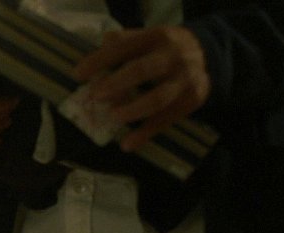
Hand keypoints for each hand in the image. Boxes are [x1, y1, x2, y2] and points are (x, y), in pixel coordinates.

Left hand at [74, 27, 210, 150]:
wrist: (206, 55)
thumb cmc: (160, 50)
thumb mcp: (144, 39)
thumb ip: (120, 46)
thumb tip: (93, 66)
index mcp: (156, 37)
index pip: (123, 47)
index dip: (99, 61)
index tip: (77, 75)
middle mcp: (173, 56)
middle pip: (143, 70)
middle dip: (117, 84)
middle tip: (96, 96)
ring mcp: (185, 79)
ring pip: (158, 98)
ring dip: (133, 110)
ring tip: (112, 118)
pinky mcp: (192, 100)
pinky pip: (166, 119)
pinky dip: (146, 133)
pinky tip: (127, 144)